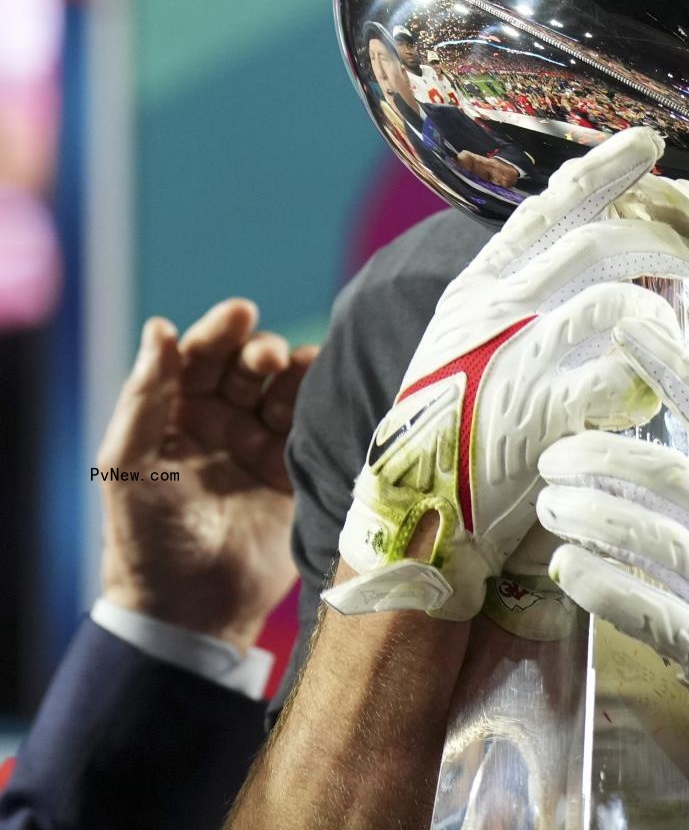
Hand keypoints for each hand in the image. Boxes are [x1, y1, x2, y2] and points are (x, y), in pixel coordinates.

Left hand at [96, 298, 316, 651]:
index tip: (241, 311)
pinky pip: (315, 423)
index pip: (199, 357)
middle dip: (259, 351)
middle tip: (267, 359)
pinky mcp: (297, 470)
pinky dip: (324, 400)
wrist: (192, 608)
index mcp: (175, 416)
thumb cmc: (146, 536)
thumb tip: (160, 327)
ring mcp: (261, 445)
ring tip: (296, 373)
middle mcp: (221, 423)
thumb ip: (145, 395)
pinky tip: (328, 390)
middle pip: (248, 366)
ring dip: (294, 373)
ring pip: (286, 388)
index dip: (218, 330)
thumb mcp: (128, 463)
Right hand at [326, 126, 688, 620]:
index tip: (647, 142)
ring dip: (658, 311)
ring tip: (671, 328)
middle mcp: (494, 314)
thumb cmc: (458, 428)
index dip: (601, 170)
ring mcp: (514, 363)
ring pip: (613, 304)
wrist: (417, 521)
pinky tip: (648, 391)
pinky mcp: (537, 419)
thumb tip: (600, 246)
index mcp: (479, 288)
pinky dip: (643, 380)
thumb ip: (524, 293)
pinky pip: (614, 380)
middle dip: (657, 239)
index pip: (547, 207)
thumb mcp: (472, 340)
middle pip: (596, 245)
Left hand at [535, 324, 688, 828]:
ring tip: (551, 506)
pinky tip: (570, 571)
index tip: (630, 323)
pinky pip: (653, 611)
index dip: (675, 368)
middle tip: (553, 454)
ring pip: (653, 539)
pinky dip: (605, 586)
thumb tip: (642, 456)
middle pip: (669, 476)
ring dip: (590, 517)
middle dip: (601, 457)